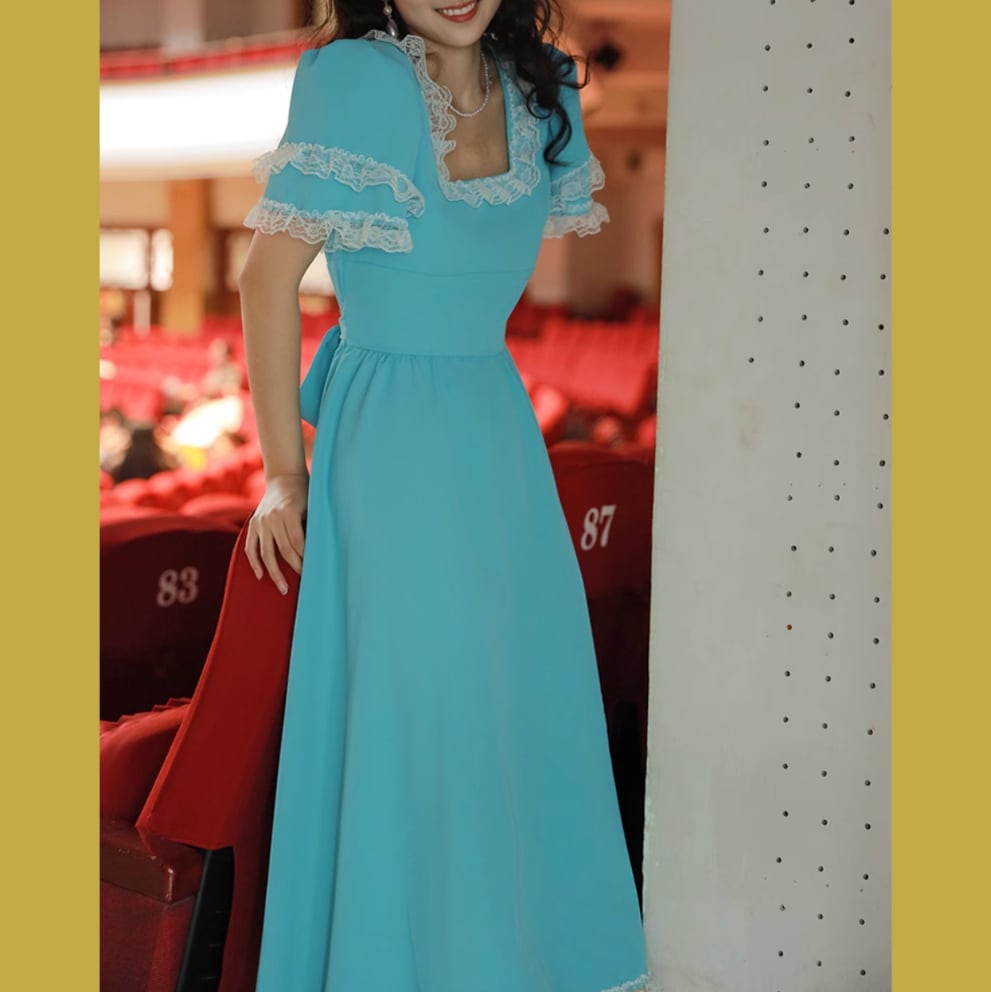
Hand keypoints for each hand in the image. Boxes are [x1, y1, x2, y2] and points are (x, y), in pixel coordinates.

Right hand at [245, 473, 307, 594]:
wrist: (284, 477)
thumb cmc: (305, 493)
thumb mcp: (312, 506)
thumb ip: (310, 527)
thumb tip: (318, 554)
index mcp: (288, 512)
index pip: (297, 542)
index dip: (304, 559)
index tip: (313, 571)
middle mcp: (272, 518)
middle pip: (283, 550)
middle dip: (294, 569)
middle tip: (303, 585)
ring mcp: (260, 521)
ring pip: (266, 553)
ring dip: (274, 572)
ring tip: (283, 588)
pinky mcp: (253, 524)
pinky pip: (251, 547)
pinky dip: (254, 562)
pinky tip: (260, 575)